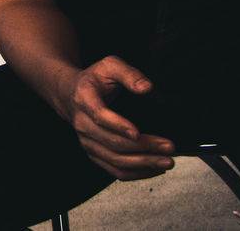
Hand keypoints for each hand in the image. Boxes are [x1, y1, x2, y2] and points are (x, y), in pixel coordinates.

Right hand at [58, 55, 175, 179]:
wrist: (70, 94)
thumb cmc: (94, 79)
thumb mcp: (109, 65)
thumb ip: (129, 74)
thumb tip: (147, 87)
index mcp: (84, 99)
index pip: (100, 116)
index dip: (118, 126)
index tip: (137, 132)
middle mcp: (83, 124)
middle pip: (113, 143)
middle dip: (143, 148)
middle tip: (169, 147)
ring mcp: (87, 142)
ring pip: (115, 160)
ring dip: (143, 164)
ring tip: (166, 161)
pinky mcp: (94, 154)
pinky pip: (114, 171)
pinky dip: (136, 173)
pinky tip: (154, 169)